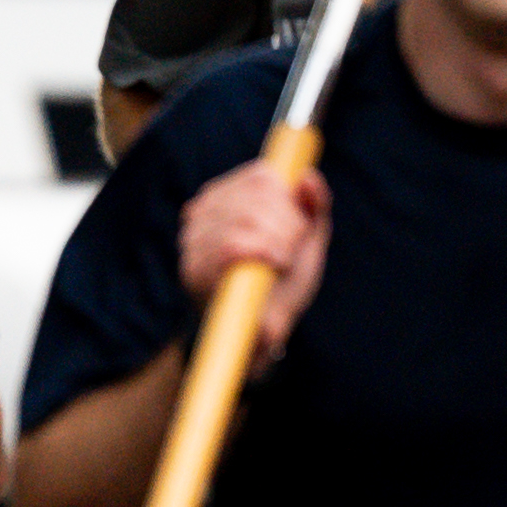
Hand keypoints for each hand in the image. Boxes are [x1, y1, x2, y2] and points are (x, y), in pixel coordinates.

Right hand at [181, 161, 333, 361]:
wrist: (263, 331)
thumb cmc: (284, 281)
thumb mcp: (306, 241)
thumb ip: (313, 206)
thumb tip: (307, 175)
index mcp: (228, 195)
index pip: (261, 178)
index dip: (290, 201)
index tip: (299, 228)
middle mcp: (204, 211)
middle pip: (256, 195)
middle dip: (288, 224)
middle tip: (292, 251)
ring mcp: (194, 238)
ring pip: (245, 217)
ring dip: (278, 241)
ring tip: (282, 261)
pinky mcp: (193, 267)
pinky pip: (231, 246)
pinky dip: (263, 253)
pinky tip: (272, 266)